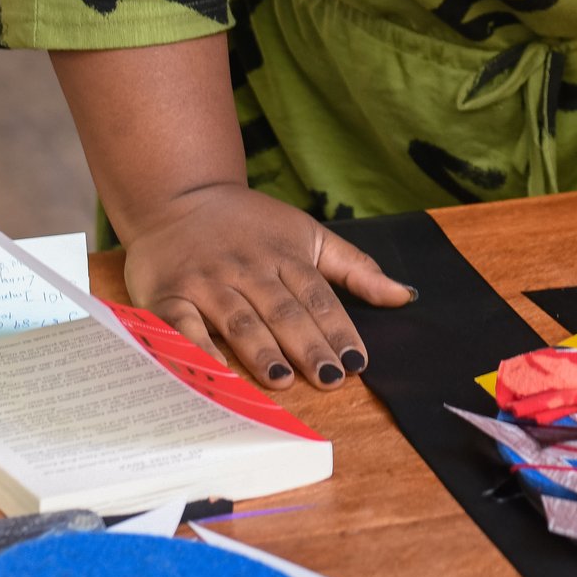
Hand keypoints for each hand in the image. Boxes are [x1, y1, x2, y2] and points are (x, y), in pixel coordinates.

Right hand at [118, 183, 413, 390]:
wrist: (182, 197)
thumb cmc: (252, 225)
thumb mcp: (309, 236)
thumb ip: (356, 269)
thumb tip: (405, 296)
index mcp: (286, 255)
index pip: (318, 297)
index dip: (339, 329)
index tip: (357, 362)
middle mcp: (249, 268)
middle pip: (283, 311)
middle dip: (307, 346)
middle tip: (328, 378)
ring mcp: (208, 281)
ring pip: (239, 319)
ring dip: (260, 350)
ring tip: (282, 379)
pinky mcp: (170, 294)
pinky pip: (183, 325)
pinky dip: (198, 348)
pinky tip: (216, 371)